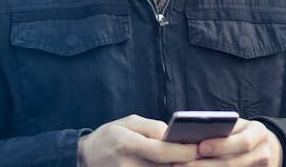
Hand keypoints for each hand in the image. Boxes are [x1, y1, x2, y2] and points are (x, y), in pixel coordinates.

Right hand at [78, 114, 198, 165]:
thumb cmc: (110, 136)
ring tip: (186, 160)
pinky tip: (172, 164)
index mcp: (128, 144)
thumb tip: (174, 136)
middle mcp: (129, 166)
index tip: (197, 148)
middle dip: (184, 162)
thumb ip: (153, 127)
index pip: (161, 152)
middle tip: (199, 155)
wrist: (86, 158)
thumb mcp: (128, 122)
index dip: (182, 151)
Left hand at [174, 119, 282, 165]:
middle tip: (181, 164)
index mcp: (259, 133)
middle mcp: (262, 154)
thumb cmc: (242, 132)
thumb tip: (193, 132)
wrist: (265, 147)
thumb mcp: (237, 125)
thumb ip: (222, 127)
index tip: (200, 147)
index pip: (243, 142)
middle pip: (233, 163)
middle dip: (206, 165)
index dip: (221, 146)